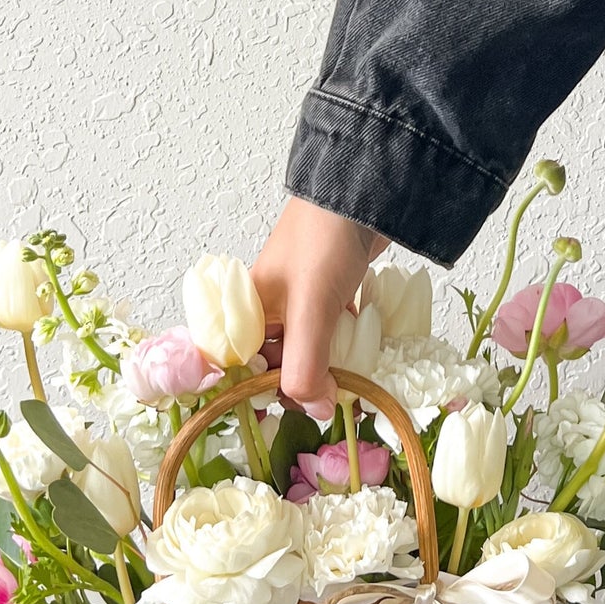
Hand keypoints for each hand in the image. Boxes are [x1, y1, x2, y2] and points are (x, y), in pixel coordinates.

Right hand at [251, 198, 384, 418]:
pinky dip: (345, 352)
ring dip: (327, 372)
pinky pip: (331, 336)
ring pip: (307, 352)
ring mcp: (300, 301)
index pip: (239, 369)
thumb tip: (316, 412)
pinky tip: (362, 363)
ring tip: (351, 389)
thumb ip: (306, 366)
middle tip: (332, 404)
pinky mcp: (329, 295)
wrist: (365, 189)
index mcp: (245, 310)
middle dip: (301, 387)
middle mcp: (267, 308)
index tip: (290, 414)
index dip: (259, 394)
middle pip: (275, 365)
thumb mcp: (310, 310)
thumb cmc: (324, 241)